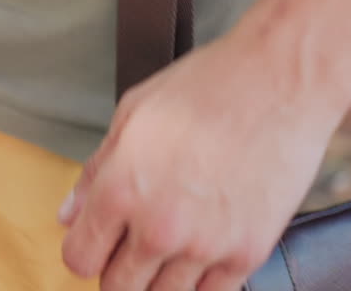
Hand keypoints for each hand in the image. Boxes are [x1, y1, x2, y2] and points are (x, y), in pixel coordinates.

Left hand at [58, 23, 350, 290]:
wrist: (279, 81)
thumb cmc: (206, 87)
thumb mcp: (131, 115)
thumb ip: (96, 170)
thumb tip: (70, 212)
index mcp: (121, 190)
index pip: (80, 258)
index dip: (82, 251)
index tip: (93, 241)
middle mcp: (159, 227)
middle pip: (119, 287)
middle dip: (116, 270)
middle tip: (127, 247)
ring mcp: (206, 245)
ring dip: (158, 279)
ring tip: (166, 246)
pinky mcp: (249, 252)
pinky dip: (201, 281)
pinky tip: (199, 253)